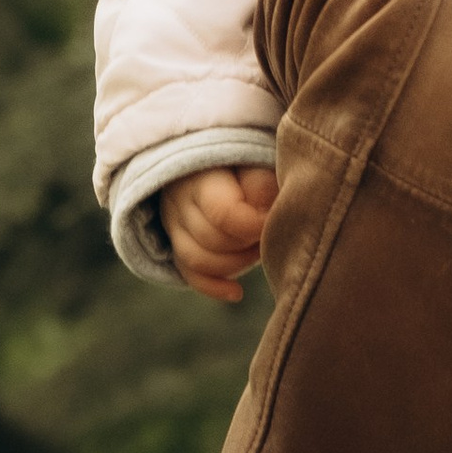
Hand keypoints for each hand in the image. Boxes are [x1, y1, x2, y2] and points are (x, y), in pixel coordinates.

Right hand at [161, 166, 277, 301]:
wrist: (216, 162)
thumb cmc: (246, 161)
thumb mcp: (256, 159)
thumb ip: (262, 182)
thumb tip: (268, 208)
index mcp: (201, 177)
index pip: (222, 214)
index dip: (256, 225)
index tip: (277, 222)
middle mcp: (180, 203)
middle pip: (212, 240)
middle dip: (249, 243)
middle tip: (274, 232)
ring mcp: (174, 227)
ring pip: (199, 261)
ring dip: (237, 263)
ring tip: (262, 248)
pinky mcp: (178, 246)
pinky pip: (189, 274)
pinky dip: (213, 286)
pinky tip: (237, 293)